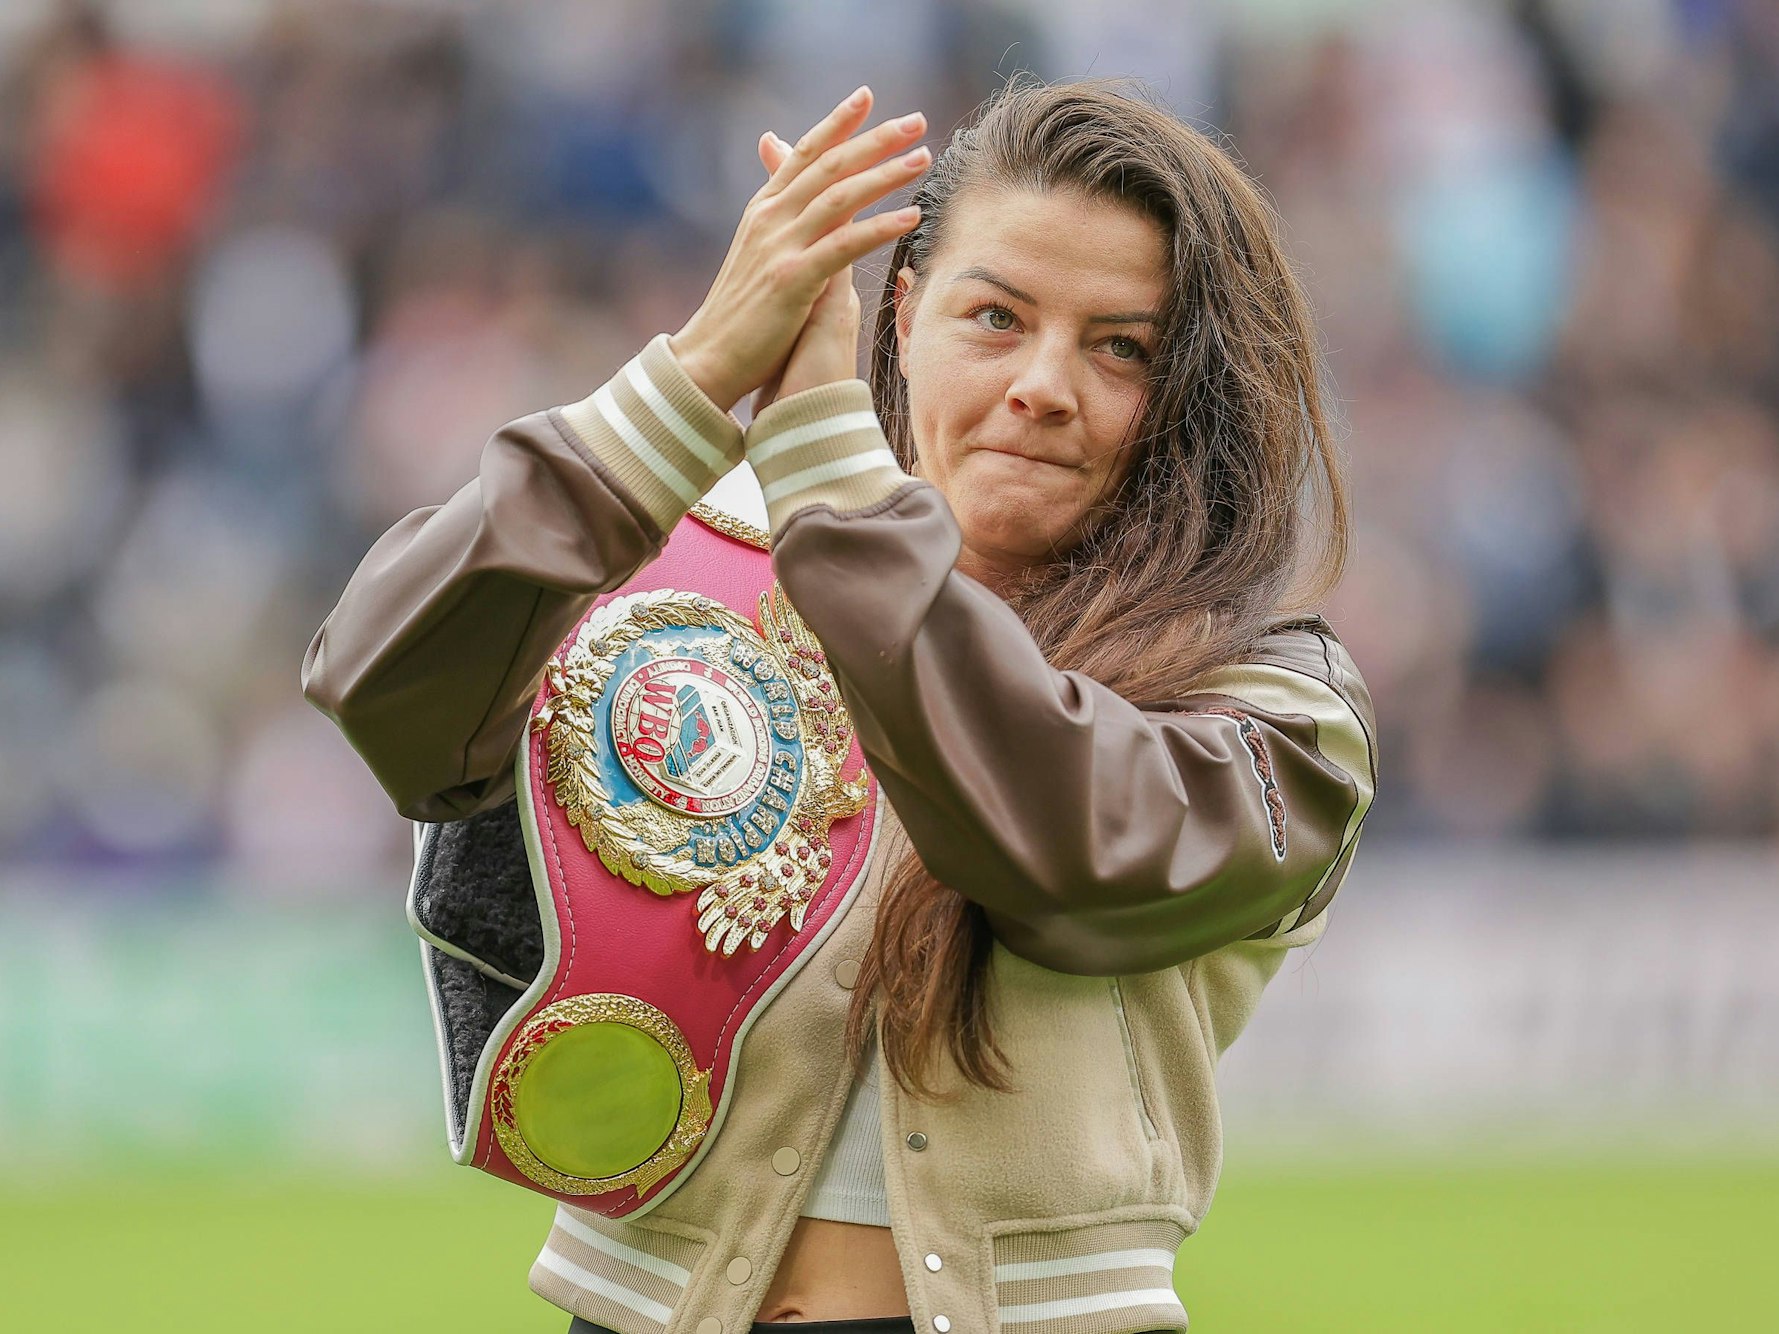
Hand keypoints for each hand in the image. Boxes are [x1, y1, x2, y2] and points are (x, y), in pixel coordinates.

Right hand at [669, 85, 928, 412]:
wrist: (709, 357)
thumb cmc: (738, 312)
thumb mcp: (754, 252)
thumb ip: (775, 215)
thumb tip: (783, 196)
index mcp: (762, 210)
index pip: (804, 153)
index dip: (836, 122)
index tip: (867, 96)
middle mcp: (770, 219)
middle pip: (829, 166)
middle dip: (875, 139)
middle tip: (917, 120)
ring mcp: (780, 247)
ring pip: (840, 198)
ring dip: (885, 175)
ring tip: (922, 159)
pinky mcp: (792, 280)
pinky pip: (844, 246)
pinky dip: (879, 228)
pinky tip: (911, 217)